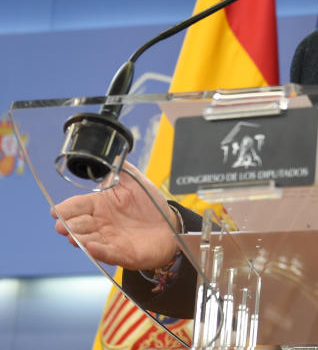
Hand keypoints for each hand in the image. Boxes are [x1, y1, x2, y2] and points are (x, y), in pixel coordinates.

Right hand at [52, 162, 180, 270]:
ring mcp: (109, 239)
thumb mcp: (137, 182)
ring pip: (88, 240)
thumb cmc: (151, 205)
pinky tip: (90, 247)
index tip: (56, 212)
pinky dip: (97, 251)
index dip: (64, 209)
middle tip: (61, 226)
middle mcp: (101, 223)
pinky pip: (107, 253)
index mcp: (100, 204)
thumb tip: (114, 155)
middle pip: (78, 224)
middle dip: (67, 226)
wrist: (170, 224)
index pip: (77, 206)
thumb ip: (122, 169)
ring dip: (79, 239)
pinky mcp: (121, 252)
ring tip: (72, 236)